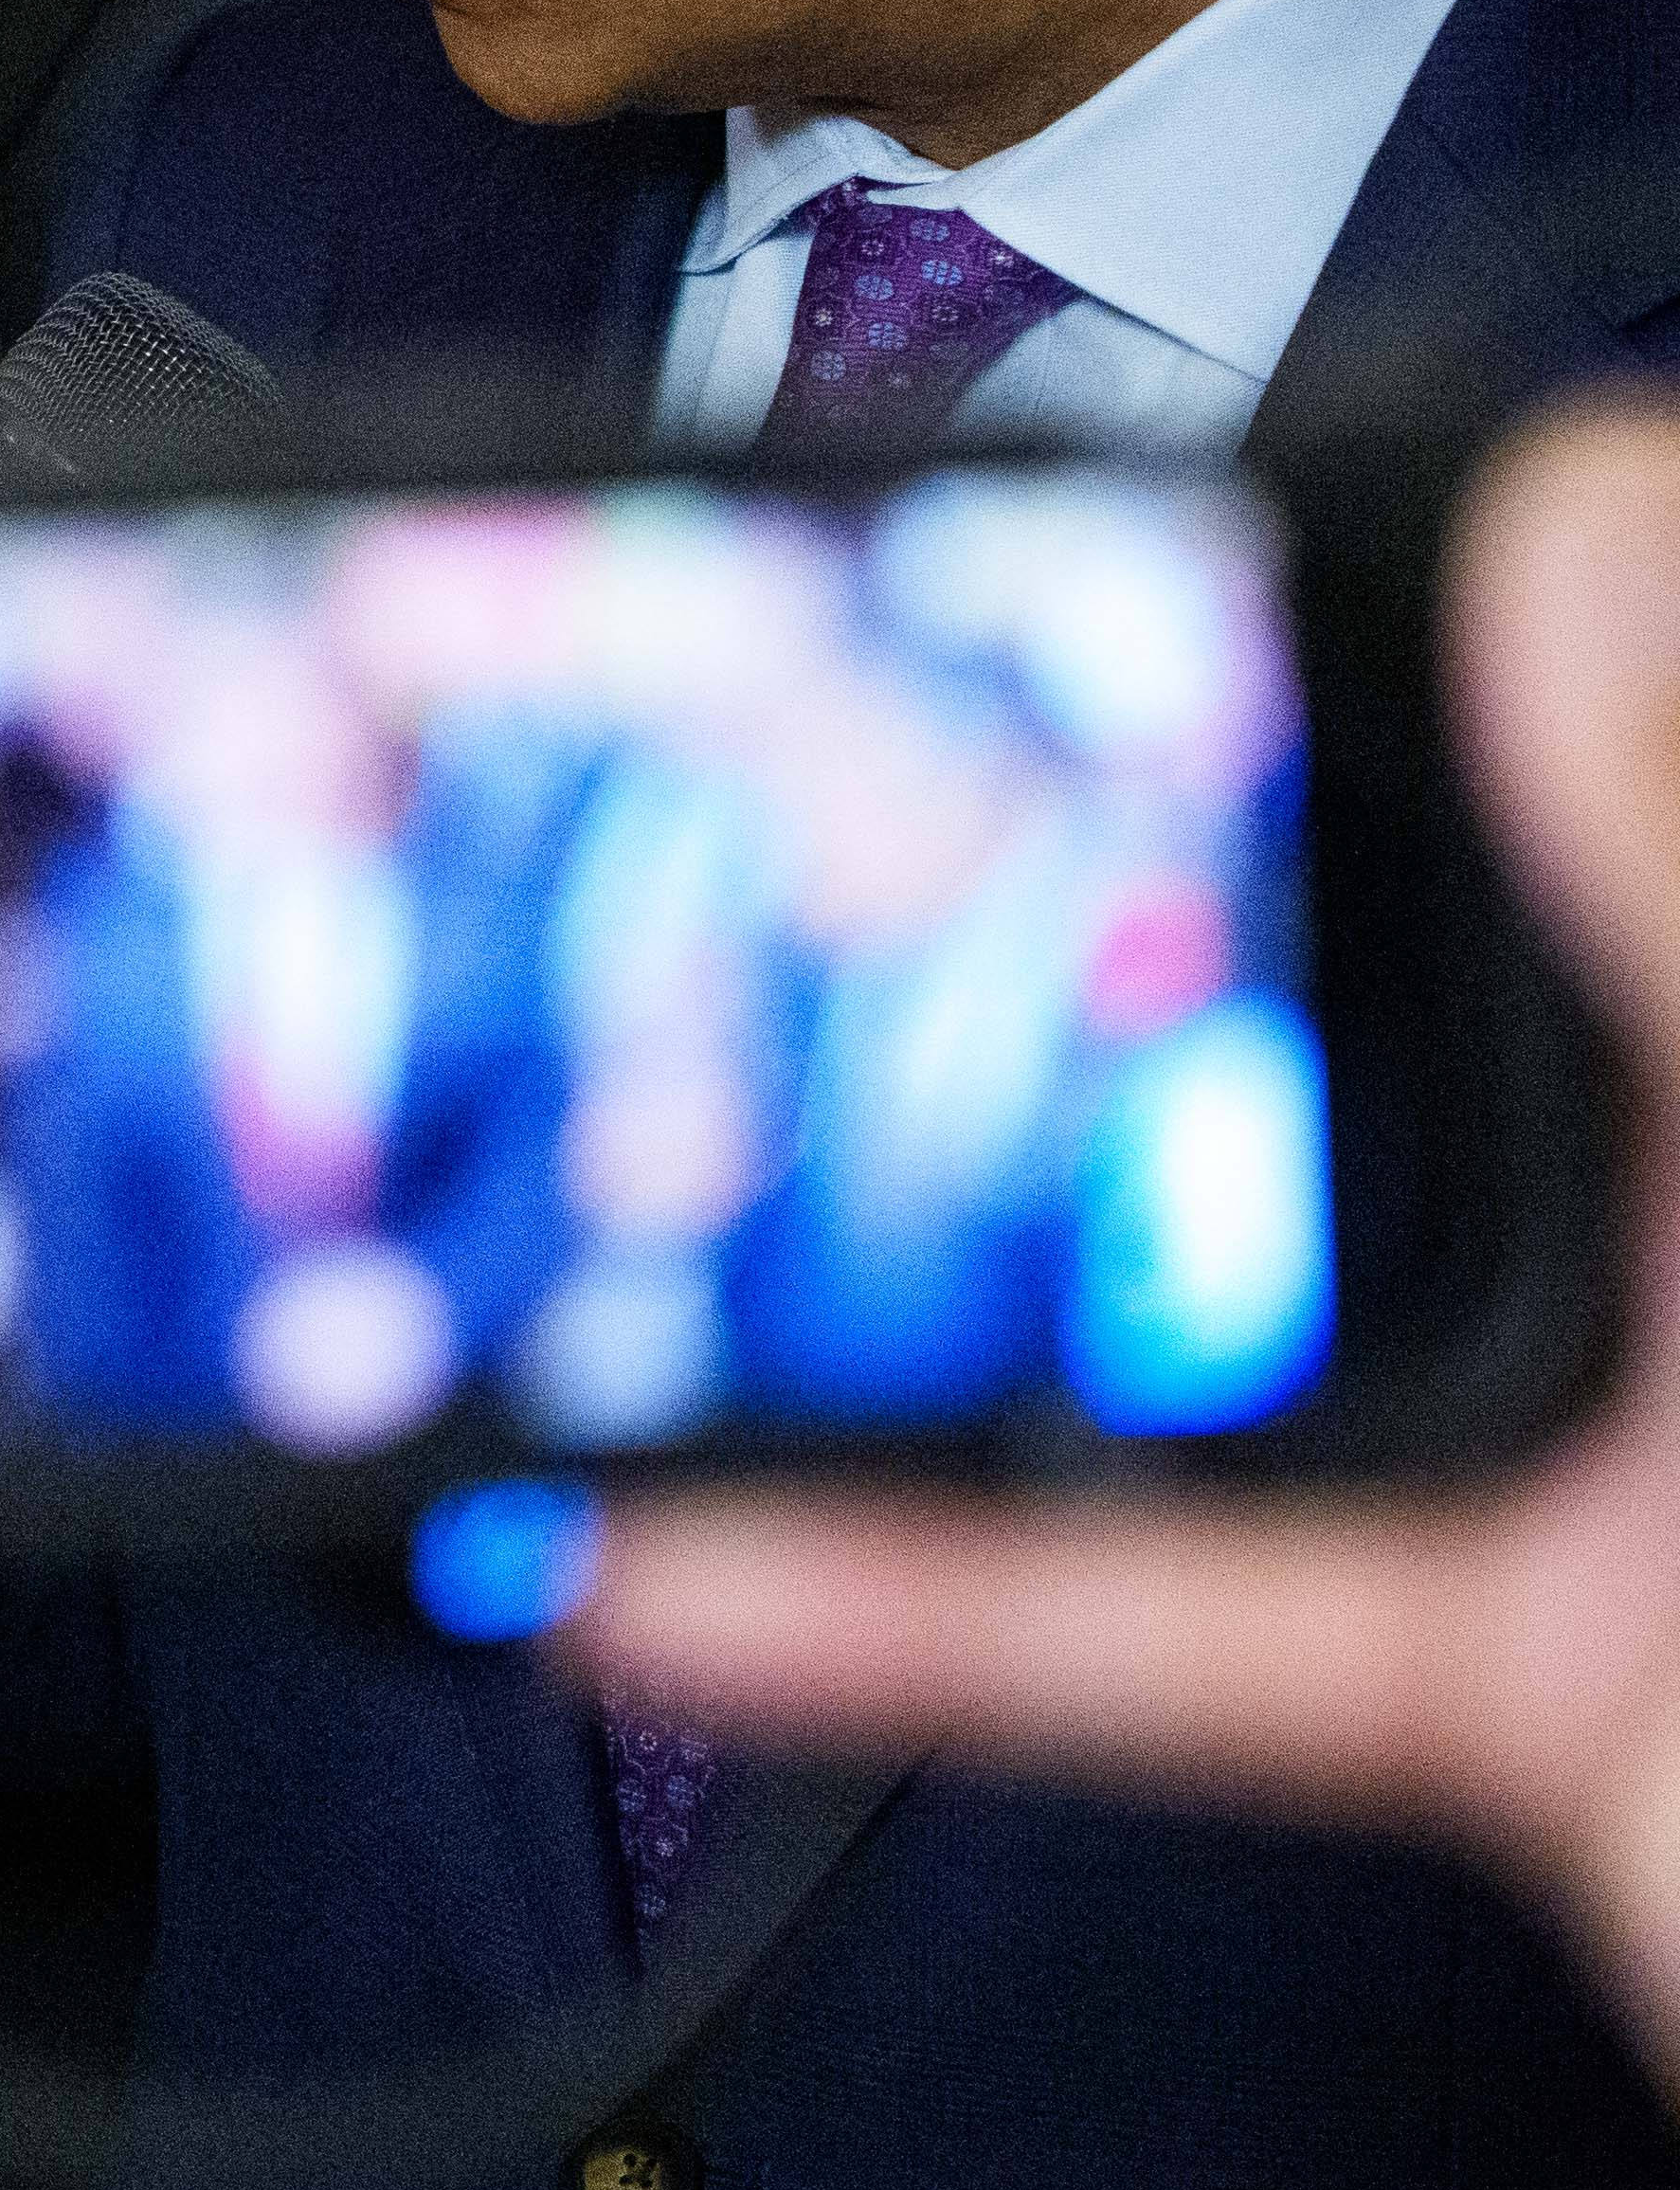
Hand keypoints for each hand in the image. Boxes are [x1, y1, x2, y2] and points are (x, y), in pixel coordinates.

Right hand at [581, 404, 1679, 2081]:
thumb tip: (1565, 542)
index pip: (1622, 672)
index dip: (1426, 549)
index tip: (1148, 497)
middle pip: (1355, 953)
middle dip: (1038, 879)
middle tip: (741, 781)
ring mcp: (1640, 1441)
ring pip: (1215, 1287)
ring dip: (891, 1250)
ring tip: (613, 1152)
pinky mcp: (1532, 1692)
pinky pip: (1184, 1625)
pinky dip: (912, 1607)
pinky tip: (657, 1551)